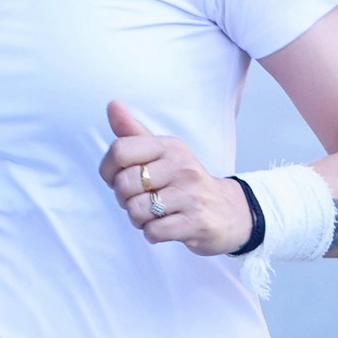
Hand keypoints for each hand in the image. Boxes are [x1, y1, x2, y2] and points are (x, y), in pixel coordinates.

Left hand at [99, 100, 251, 256]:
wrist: (229, 211)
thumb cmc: (186, 182)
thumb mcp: (164, 154)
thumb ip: (134, 133)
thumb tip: (112, 104)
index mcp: (170, 146)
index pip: (120, 150)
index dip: (108, 171)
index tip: (118, 179)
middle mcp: (181, 166)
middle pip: (124, 184)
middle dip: (124, 199)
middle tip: (140, 201)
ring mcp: (190, 195)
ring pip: (136, 210)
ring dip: (138, 219)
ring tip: (153, 215)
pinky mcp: (196, 222)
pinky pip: (153, 231)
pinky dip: (152, 233)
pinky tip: (165, 227)